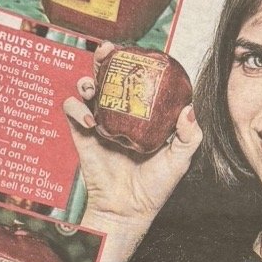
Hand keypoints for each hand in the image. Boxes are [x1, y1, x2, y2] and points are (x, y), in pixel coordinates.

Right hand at [64, 42, 200, 236]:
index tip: (136, 51)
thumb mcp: (180, 159)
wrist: (127, 210)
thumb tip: (189, 109)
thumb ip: (189, 135)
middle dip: (105, 59)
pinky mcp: (81, 135)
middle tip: (106, 51)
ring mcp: (99, 123)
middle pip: (109, 77)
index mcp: (142, 116)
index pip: (137, 81)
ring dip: (86, 80)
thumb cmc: (155, 187)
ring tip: (91, 85)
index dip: (134, 63)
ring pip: (87, 90)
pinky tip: (88, 117)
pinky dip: (75, 108)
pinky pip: (72, 112)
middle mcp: (119, 115)